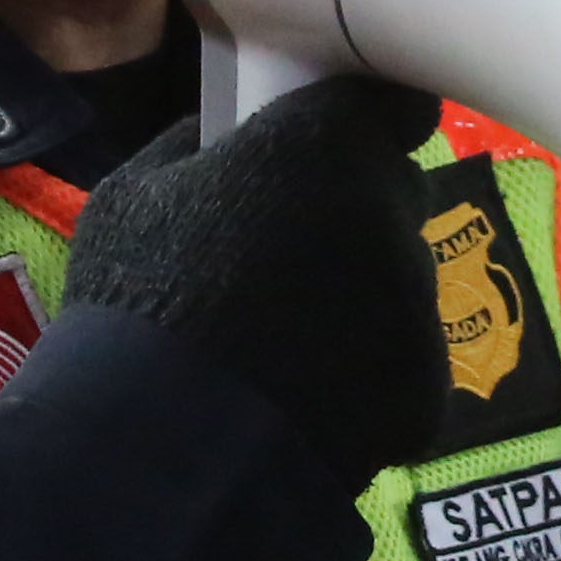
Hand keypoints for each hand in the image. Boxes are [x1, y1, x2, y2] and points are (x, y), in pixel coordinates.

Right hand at [61, 73, 452, 488]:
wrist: (165, 455)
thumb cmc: (135, 308)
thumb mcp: (133, 197)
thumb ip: (197, 148)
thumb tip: (222, 137)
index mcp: (324, 149)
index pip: (393, 105)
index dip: (364, 124)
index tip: (330, 147)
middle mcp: (391, 217)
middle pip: (394, 195)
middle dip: (352, 213)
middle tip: (283, 258)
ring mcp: (418, 309)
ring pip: (400, 283)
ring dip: (358, 297)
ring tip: (282, 345)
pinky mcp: (427, 390)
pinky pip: (401, 362)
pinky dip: (367, 375)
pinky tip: (304, 401)